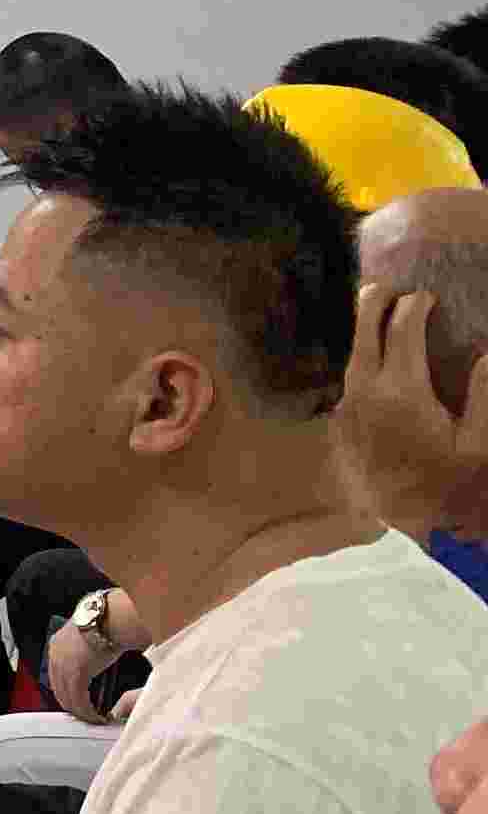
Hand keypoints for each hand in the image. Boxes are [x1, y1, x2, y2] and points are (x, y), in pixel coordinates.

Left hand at [45, 620, 111, 724]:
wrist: (110, 619)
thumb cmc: (106, 625)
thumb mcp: (86, 639)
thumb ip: (82, 654)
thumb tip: (90, 668)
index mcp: (56, 646)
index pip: (56, 677)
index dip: (67, 693)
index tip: (78, 703)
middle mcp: (55, 656)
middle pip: (59, 690)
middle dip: (74, 707)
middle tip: (88, 717)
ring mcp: (63, 665)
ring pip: (68, 698)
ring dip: (82, 713)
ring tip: (95, 719)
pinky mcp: (76, 673)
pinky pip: (79, 700)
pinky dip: (88, 712)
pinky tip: (98, 717)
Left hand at [334, 284, 487, 545]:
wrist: (413, 525)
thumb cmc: (453, 485)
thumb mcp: (480, 442)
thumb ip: (485, 395)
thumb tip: (487, 355)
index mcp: (402, 391)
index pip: (403, 331)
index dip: (415, 307)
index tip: (427, 298)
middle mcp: (366, 392)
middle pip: (364, 333)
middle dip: (376, 304)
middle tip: (389, 287)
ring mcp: (348, 408)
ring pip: (352, 356)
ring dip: (365, 332)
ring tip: (378, 313)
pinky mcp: (341, 425)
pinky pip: (349, 380)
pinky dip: (361, 361)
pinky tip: (375, 361)